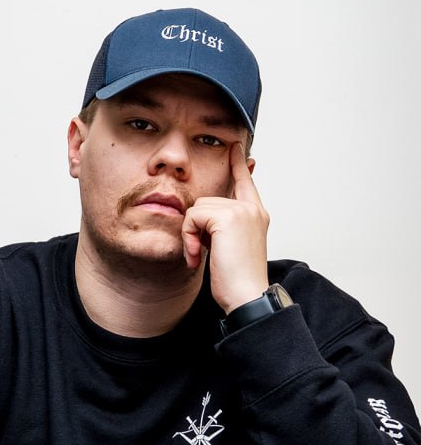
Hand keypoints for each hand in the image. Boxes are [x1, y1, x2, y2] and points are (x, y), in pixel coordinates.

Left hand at [181, 141, 269, 312]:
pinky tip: (196, 257)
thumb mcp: (229, 248)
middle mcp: (252, 209)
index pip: (245, 182)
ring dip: (191, 235)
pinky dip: (188, 238)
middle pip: (207, 200)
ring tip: (200, 256)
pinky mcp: (228, 217)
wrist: (247, 296)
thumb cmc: (237, 281)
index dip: (238, 165)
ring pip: (197, 208)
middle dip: (196, 228)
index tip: (235, 147)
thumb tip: (201, 214)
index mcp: (256, 215)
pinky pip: (193, 217)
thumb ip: (220, 227)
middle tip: (201, 253)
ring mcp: (242, 211)